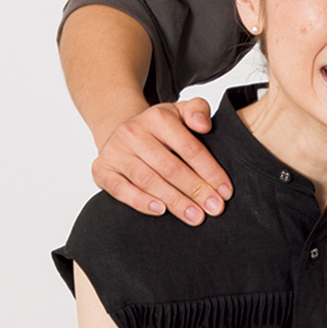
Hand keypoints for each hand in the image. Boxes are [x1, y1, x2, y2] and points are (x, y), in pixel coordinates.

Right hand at [92, 99, 233, 223]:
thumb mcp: (180, 112)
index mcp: (157, 117)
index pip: (189, 147)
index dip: (210, 171)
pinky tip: (161, 211)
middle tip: (214, 208)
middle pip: (170, 167)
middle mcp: (133, 132)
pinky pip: (121, 189)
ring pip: (148, 180)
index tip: (225, 191)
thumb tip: (204, 125)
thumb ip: (198, 110)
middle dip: (196, 190)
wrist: (120, 132)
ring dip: (174, 201)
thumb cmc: (158, 128)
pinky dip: (141, 201)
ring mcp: (115, 151)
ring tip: (195, 216)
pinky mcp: (101, 169)